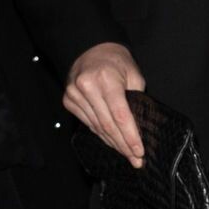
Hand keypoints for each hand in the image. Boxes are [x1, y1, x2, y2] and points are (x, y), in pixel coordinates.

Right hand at [64, 41, 146, 166]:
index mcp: (106, 79)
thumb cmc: (117, 62)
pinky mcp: (68, 100)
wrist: (91, 49)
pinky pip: (88, 123)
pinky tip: (113, 142)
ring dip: (113, 143)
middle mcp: (87, 87)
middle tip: (136, 160)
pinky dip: (101, 134)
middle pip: (108, 125)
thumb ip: (136, 99)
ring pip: (97, 127)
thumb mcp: (133, 75)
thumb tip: (140, 128)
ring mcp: (74, 94)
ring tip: (127, 155)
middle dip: (123, 145)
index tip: (139, 152)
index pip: (120, 115)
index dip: (130, 136)